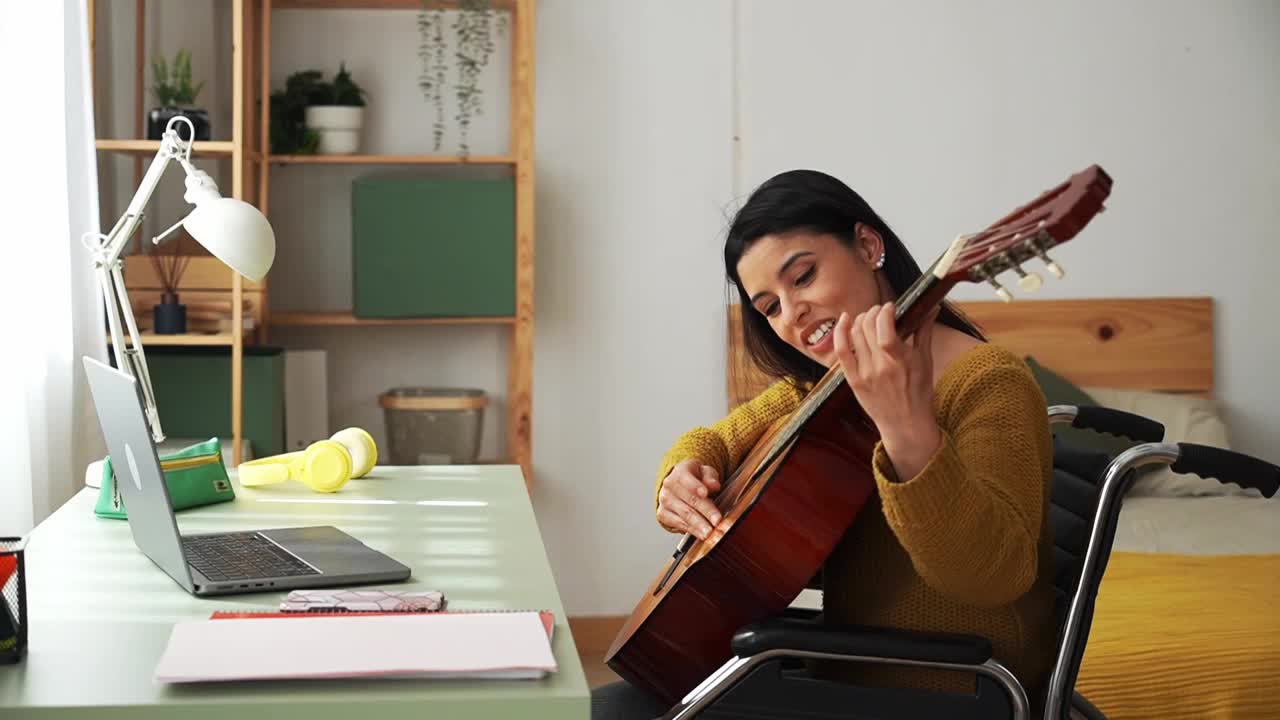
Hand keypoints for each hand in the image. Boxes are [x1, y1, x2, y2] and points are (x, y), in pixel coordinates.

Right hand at [656, 459, 722, 538]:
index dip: (696, 486)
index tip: (705, 494)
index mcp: (680, 472)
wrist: (679, 486)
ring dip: (699, 525)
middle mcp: (669, 486)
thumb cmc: (696, 479)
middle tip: (717, 521)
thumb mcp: (705, 472)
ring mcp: (665, 501)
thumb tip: (714, 485)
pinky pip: (678, 524)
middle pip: (690, 500)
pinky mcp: (663, 514)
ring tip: (710, 533)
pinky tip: (701, 535)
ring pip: (685, 514)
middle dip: (705, 512)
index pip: (687, 479)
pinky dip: (692, 530)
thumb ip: (710, 477)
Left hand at [833, 302, 942, 480]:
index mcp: (900, 360)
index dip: (885, 311)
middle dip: (873, 312)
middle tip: (880, 312)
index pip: (884, 327)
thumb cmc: (919, 393)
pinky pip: (841, 351)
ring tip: (868, 319)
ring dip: (860, 319)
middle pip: (867, 326)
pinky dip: (840, 331)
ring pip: (854, 334)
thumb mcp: (926, 361)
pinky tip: (844, 319)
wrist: (906, 424)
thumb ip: (925, 331)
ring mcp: (864, 373)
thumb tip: (932, 307)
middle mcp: (880, 366)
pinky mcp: (853, 380)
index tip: (891, 307)